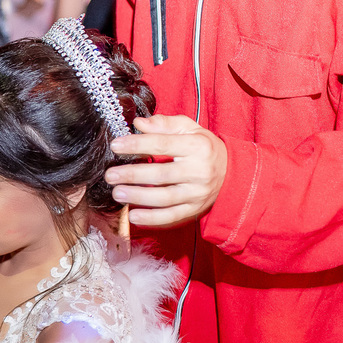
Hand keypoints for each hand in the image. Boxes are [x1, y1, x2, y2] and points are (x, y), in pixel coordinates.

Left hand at [106, 114, 227, 227]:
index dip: (137, 144)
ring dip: (138, 197)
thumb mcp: (189, 129)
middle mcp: (199, 170)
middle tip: (110, 175)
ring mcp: (197, 192)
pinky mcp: (195, 209)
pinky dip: (152, 218)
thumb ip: (164, 124)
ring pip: (165, 198)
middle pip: (161, 174)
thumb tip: (138, 123)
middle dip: (132, 175)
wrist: (232, 172)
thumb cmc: (203, 147)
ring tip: (117, 193)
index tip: (115, 146)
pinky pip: (171, 216)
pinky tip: (133, 215)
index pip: (162, 144)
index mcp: (197, 146)